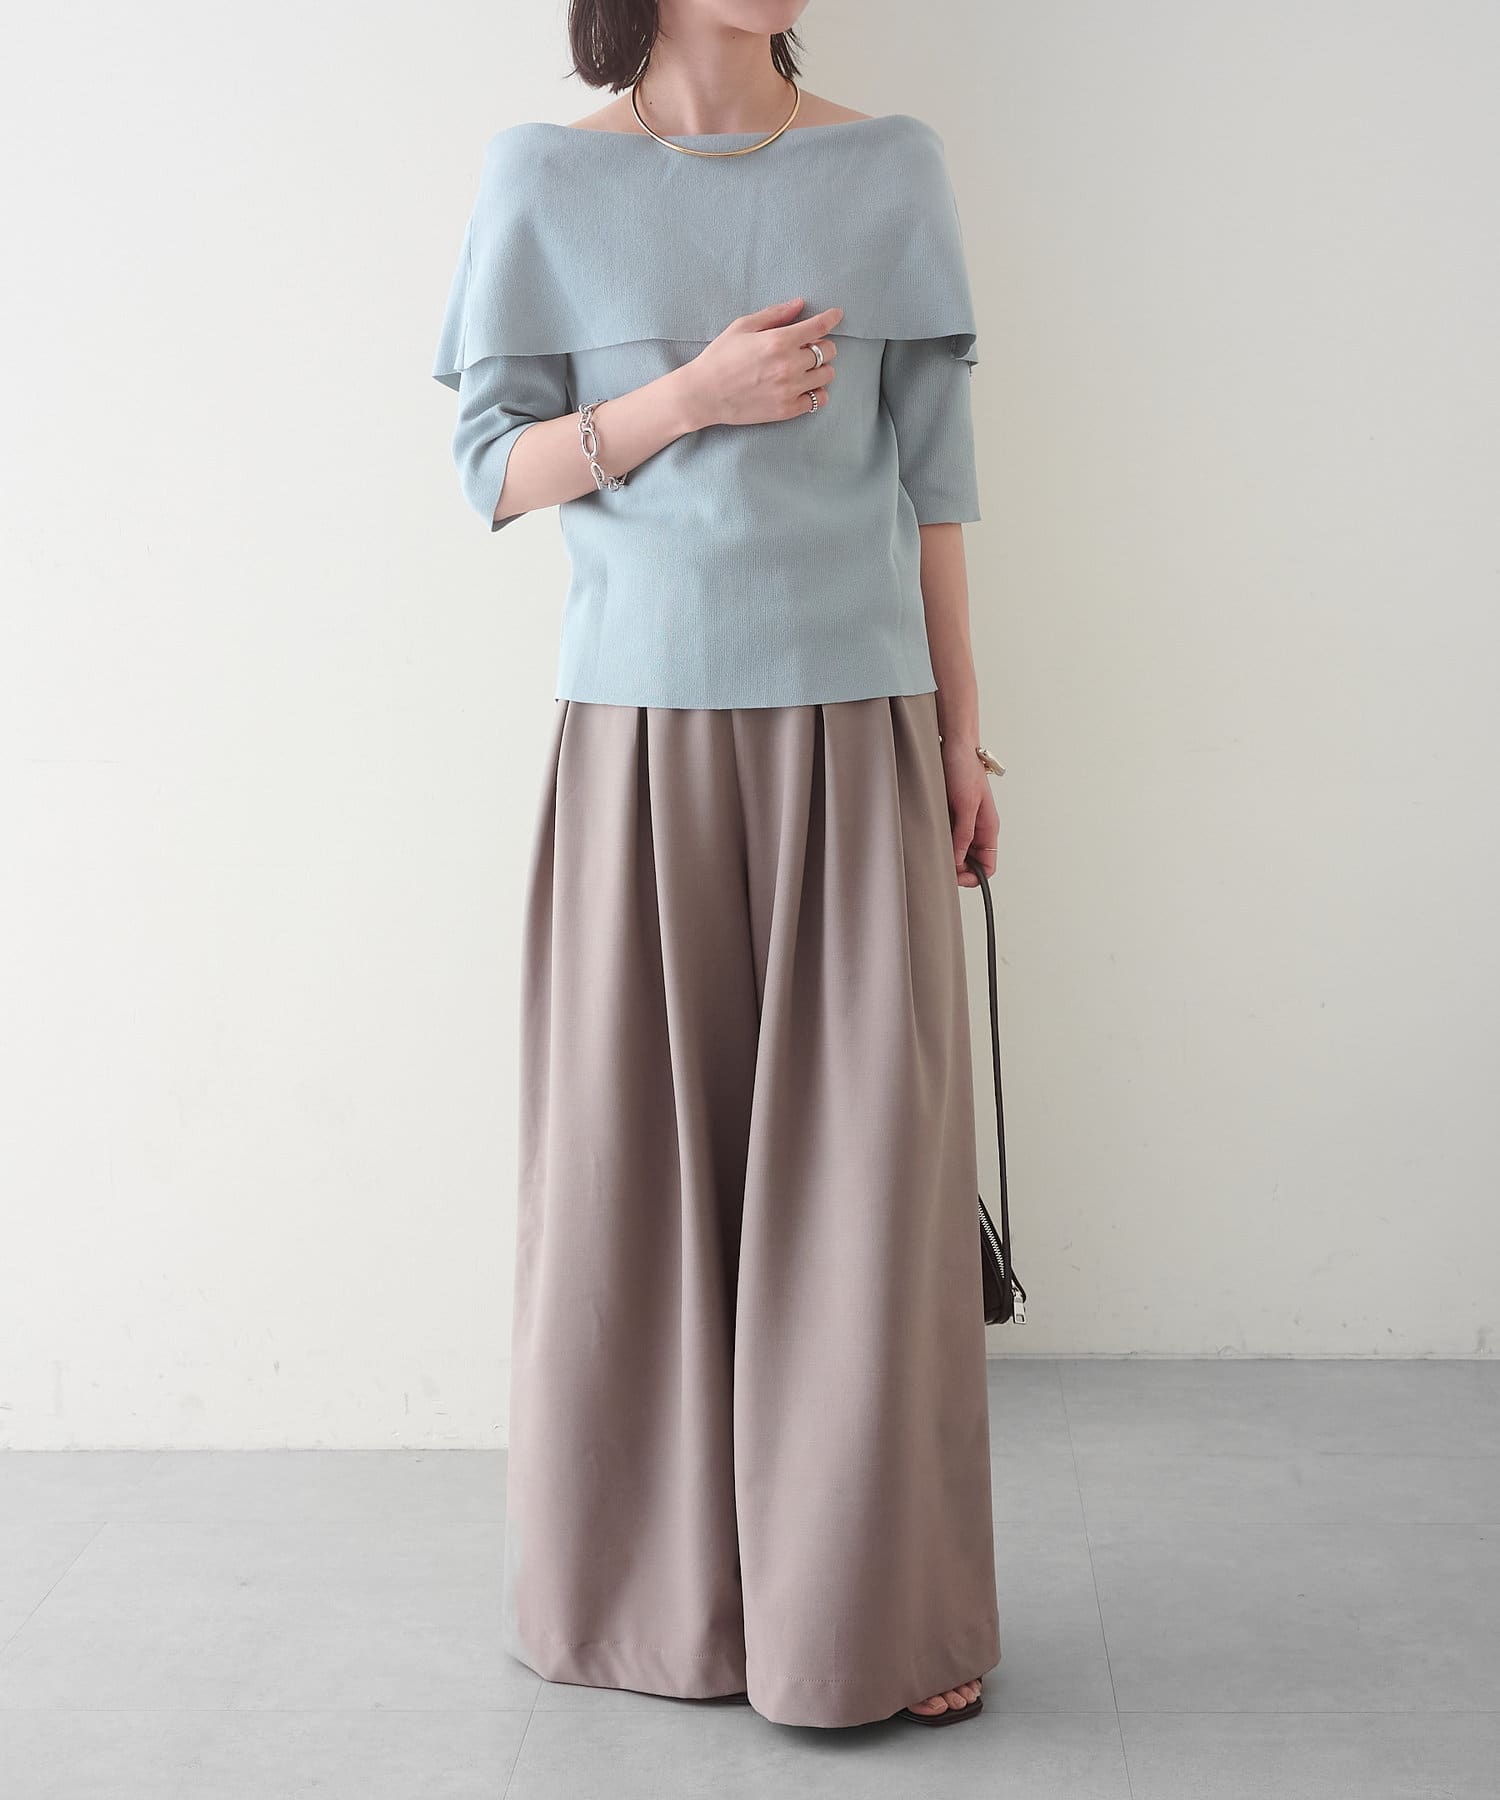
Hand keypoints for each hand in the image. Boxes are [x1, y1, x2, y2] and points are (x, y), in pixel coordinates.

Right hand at [679, 298, 841, 428]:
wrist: (704, 394)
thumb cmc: (720, 357)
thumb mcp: (743, 327)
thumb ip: (775, 315)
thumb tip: (800, 304)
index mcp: (778, 341)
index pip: (819, 326)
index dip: (832, 318)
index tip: (837, 314)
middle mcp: (789, 365)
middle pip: (828, 352)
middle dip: (821, 346)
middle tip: (807, 347)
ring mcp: (790, 390)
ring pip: (827, 375)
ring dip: (820, 369)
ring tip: (804, 368)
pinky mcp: (787, 410)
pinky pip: (819, 400)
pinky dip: (816, 392)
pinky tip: (804, 387)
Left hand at [943, 738, 998, 887]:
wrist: (952, 744)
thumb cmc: (964, 768)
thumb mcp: (966, 804)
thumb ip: (964, 834)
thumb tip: (957, 861)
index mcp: (988, 828)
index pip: (988, 866)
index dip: (973, 877)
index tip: (956, 876)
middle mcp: (976, 828)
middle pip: (970, 863)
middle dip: (956, 870)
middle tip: (939, 866)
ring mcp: (962, 822)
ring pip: (956, 852)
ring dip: (946, 856)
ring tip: (933, 852)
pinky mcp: (949, 815)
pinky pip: (945, 837)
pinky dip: (938, 842)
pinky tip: (929, 839)